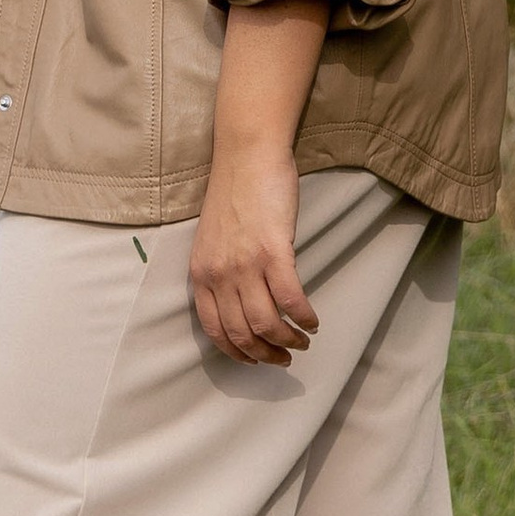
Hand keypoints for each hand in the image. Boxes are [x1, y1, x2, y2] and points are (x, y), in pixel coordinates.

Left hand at [191, 0, 330, 364]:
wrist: (246, 156)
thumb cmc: (234, 194)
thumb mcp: (213, 240)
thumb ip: (220, 271)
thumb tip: (238, 302)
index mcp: (201, 273)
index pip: (215, 330)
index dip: (238, 352)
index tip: (256, 359)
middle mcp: (220, 274)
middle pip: (243, 334)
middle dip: (266, 354)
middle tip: (285, 357)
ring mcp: (246, 264)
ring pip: (268, 324)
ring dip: (289, 340)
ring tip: (303, 340)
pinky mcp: (274, 252)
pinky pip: (292, 300)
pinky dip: (305, 317)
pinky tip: (313, 320)